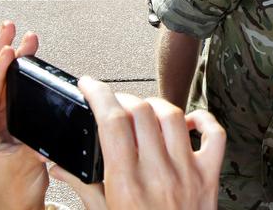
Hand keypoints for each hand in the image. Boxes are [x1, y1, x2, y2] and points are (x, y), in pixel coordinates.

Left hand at [0, 22, 47, 209]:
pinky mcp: (7, 122)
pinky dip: (11, 73)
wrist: (19, 205)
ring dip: (4, 57)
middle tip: (8, 29)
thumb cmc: (17, 190)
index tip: (9, 53)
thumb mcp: (26, 163)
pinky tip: (12, 58)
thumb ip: (30, 140)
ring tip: (10, 34)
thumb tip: (43, 121)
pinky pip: (8, 91)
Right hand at [52, 78, 225, 209]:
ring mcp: (188, 173)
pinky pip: (215, 135)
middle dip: (124, 98)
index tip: (90, 84)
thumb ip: (82, 187)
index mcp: (127, 185)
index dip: (99, 94)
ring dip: (157, 106)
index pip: (112, 122)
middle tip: (115, 103)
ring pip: (174, 115)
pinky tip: (188, 122)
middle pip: (142, 112)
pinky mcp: (210, 176)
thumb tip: (58, 164)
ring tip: (145, 111)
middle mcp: (159, 174)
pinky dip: (203, 120)